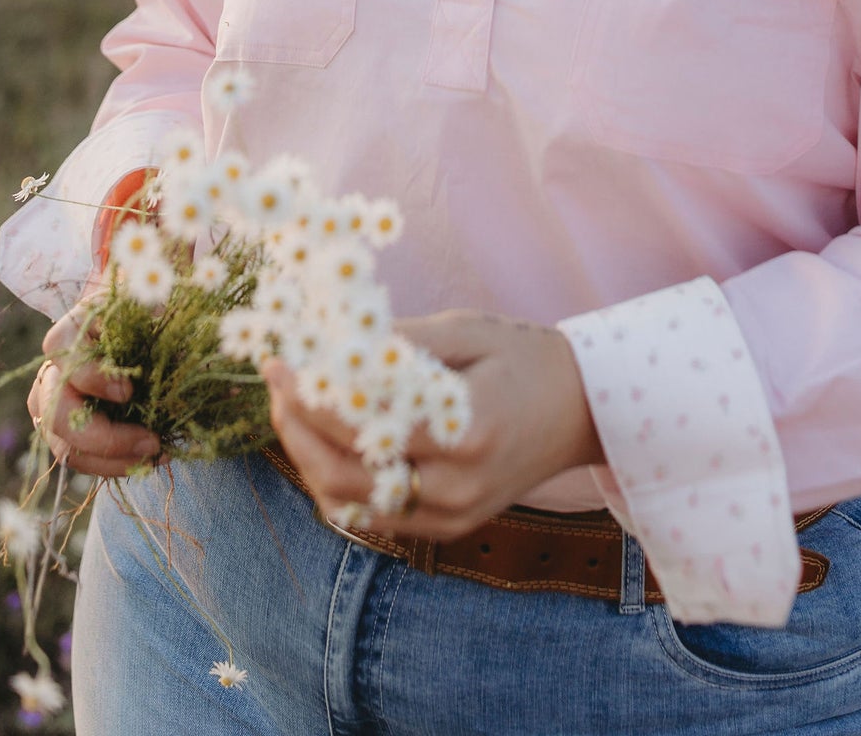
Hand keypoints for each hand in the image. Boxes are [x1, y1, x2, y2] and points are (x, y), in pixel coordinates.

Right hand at [28, 295, 160, 479]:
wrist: (120, 328)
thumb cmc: (132, 315)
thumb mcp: (141, 305)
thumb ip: (151, 315)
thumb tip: (170, 333)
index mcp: (66, 338)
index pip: (67, 362)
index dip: (95, 380)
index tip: (129, 390)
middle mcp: (49, 376)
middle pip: (59, 416)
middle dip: (106, 437)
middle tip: (152, 440)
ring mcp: (49, 410)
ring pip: (68, 449)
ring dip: (114, 460)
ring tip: (156, 454)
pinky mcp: (62, 434)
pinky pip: (81, 461)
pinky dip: (114, 465)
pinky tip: (147, 459)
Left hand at [263, 310, 603, 540]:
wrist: (584, 410)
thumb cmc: (526, 357)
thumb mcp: (468, 331)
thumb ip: (400, 343)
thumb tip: (328, 342)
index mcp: (465, 430)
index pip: (362, 422)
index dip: (310, 392)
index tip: (279, 359)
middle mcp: (455, 486)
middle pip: (342, 473)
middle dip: (294, 426)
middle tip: (276, 381)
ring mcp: (450, 516)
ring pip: (349, 503)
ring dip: (307, 457)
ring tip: (292, 408)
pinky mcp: (447, 528)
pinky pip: (373, 516)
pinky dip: (337, 484)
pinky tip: (323, 444)